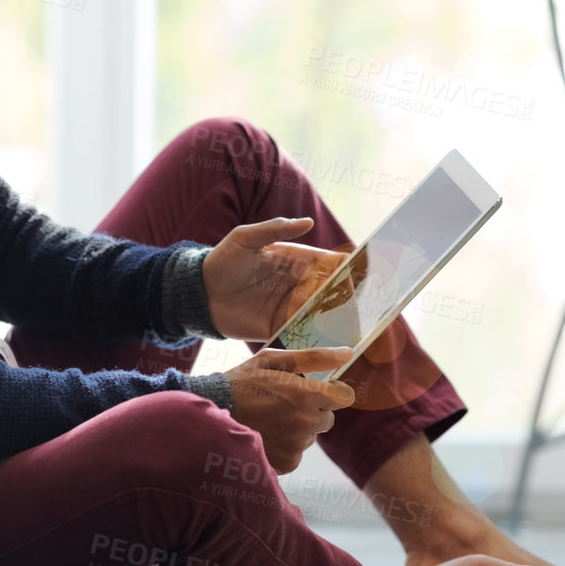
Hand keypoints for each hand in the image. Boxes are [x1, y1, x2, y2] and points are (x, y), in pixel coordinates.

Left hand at [201, 216, 355, 340]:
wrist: (199, 294)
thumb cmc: (222, 260)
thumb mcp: (245, 238)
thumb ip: (275, 228)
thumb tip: (308, 222)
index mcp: (293, 259)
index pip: (327, 262)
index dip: (346, 266)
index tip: (362, 274)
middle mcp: (296, 283)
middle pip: (330, 290)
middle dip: (348, 297)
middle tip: (365, 306)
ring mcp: (288, 306)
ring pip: (321, 312)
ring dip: (337, 319)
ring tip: (355, 327)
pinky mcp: (278, 327)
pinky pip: (302, 332)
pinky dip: (317, 337)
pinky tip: (331, 343)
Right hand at [226, 347, 355, 472]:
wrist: (211, 412)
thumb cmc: (242, 381)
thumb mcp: (273, 360)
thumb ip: (313, 357)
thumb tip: (347, 353)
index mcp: (307, 395)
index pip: (345, 397)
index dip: (333, 392)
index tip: (319, 390)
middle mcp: (307, 423)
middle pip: (327, 419)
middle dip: (313, 410)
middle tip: (284, 403)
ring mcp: (297, 446)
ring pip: (310, 436)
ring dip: (298, 428)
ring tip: (270, 419)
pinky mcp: (287, 463)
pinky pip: (296, 452)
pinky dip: (286, 446)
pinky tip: (266, 435)